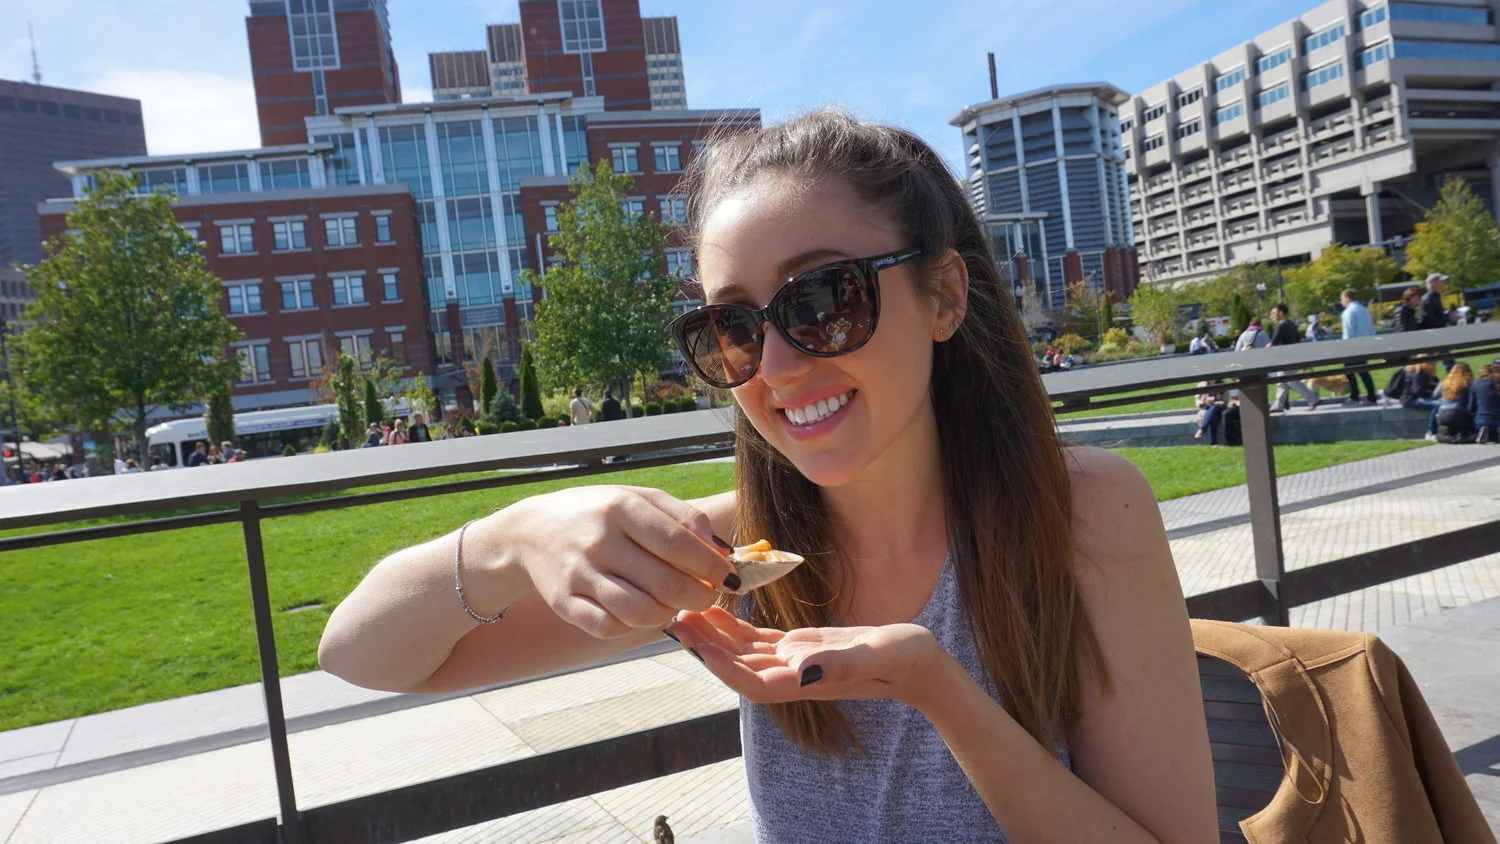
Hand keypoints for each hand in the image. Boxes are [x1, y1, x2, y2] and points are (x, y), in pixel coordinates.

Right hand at [494, 486, 737, 638]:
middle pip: (664, 582)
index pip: (678, 542)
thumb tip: (723, 551)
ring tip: (674, 603)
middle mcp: (599, 541)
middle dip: (698, 596)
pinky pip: (610, 627)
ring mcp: (579, 574)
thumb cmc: (600, 514)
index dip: (711, 565)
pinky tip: (641, 612)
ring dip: (668, 613)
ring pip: (640, 611)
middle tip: (708, 595)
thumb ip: (683, 518)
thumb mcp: (638, 499)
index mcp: (621, 508)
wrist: (532, 530)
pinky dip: (634, 626)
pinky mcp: (564, 603)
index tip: (730, 577)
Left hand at [665, 606, 953, 709]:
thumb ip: (840, 664)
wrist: (922, 664)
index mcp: (806, 684)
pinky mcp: (801, 649)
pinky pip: (759, 640)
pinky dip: (735, 627)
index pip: (751, 681)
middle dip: (704, 646)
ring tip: (684, 609)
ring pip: (743, 652)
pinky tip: (715, 609)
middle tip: (673, 616)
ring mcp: (795, 664)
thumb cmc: (907, 660)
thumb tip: (802, 671)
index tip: (696, 643)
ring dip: (713, 635)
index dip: (721, 666)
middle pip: (737, 666)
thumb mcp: (878, 655)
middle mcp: (793, 678)